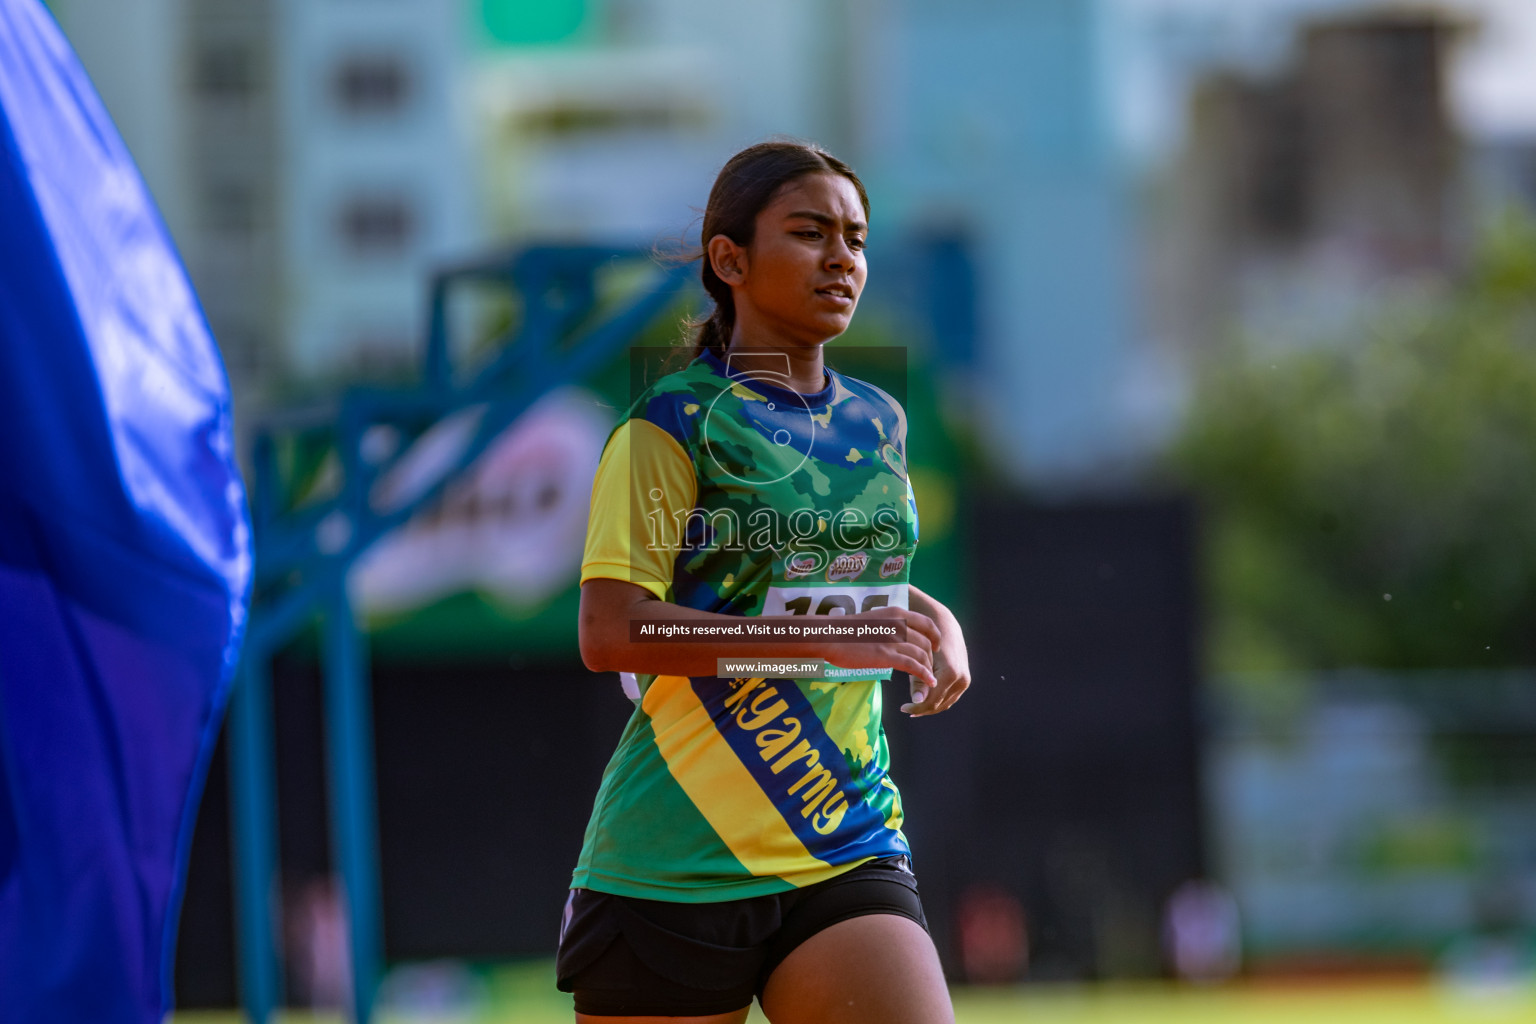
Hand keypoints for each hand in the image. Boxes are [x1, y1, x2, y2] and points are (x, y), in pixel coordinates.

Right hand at [819, 606, 941, 689]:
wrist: (830, 636)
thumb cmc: (848, 630)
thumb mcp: (875, 619)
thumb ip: (890, 625)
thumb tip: (900, 636)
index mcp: (896, 613)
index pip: (927, 623)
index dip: (935, 636)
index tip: (936, 646)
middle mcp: (898, 624)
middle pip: (926, 641)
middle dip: (931, 657)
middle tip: (930, 668)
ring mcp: (892, 640)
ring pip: (922, 654)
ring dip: (929, 669)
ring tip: (930, 679)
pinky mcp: (886, 656)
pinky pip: (912, 666)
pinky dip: (924, 675)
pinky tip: (928, 682)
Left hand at [899, 612, 969, 717]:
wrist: (944, 625)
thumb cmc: (926, 640)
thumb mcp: (920, 660)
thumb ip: (918, 682)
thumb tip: (917, 701)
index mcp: (950, 673)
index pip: (931, 701)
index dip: (916, 708)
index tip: (903, 709)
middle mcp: (961, 678)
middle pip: (939, 704)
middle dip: (922, 709)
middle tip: (907, 710)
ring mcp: (965, 680)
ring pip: (945, 703)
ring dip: (930, 707)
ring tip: (914, 706)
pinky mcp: (965, 679)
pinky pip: (950, 697)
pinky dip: (938, 700)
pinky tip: (925, 699)